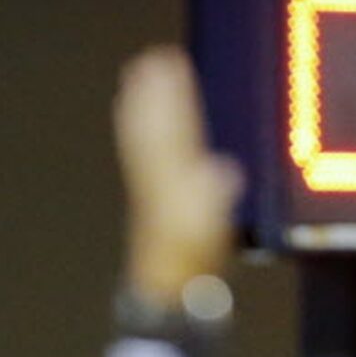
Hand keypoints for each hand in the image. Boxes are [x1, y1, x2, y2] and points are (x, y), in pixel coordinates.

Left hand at [115, 46, 242, 306]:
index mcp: (176, 179)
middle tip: (150, 64)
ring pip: (142, 141)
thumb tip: (223, 171)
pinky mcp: (150, 203)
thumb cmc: (192, 261)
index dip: (173, 97)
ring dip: (140, 110)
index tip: (171, 68)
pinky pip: (139, 159)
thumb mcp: (211, 228)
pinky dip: (134, 136)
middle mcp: (159, 179)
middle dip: (153, 97)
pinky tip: (132, 128)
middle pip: (153, 128)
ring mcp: (152, 190)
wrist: (169, 292)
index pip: (174, 128)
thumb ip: (216, 195)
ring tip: (135, 82)